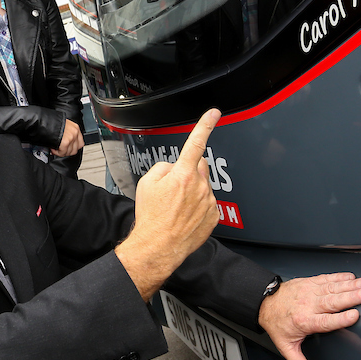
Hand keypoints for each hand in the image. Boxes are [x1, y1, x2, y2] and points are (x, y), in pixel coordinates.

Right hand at [51, 119, 84, 157]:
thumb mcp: (63, 126)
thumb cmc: (51, 123)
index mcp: (75, 128)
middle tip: (59, 150)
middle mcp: (75, 132)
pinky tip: (52, 148)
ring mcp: (71, 138)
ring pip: (69, 152)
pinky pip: (62, 153)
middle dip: (66, 151)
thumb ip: (67, 134)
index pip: (80, 143)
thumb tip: (66, 145)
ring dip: (61, 152)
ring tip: (55, 148)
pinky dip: (57, 152)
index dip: (72, 148)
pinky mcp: (65, 143)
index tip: (66, 148)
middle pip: (75, 149)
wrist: (44, 122)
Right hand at [115, 108, 220, 299]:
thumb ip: (163, 167)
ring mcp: (209, 201)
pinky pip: (208, 202)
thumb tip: (174, 167)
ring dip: (193, 190)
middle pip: (199, 166)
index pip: (196, 142)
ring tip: (177, 207)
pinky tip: (185, 216)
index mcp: (182, 174)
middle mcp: (199, 185)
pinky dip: (199, 206)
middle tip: (174, 188)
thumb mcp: (146, 183)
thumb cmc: (151, 217)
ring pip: (203, 185)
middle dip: (189, 170)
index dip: (205, 124)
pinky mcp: (214, 215)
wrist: (159, 246)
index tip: (214, 113)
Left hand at [257, 272, 360, 359]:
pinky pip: (325, 278)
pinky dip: (339, 277)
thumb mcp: (286, 347)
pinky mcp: (309, 282)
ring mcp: (308, 292)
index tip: (355, 315)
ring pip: (331, 288)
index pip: (325, 321)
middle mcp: (307, 305)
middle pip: (331, 302)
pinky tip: (351, 277)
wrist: (264, 302)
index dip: (340, 318)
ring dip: (349, 285)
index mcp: (304, 322)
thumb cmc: (278, 324)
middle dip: (350, 297)